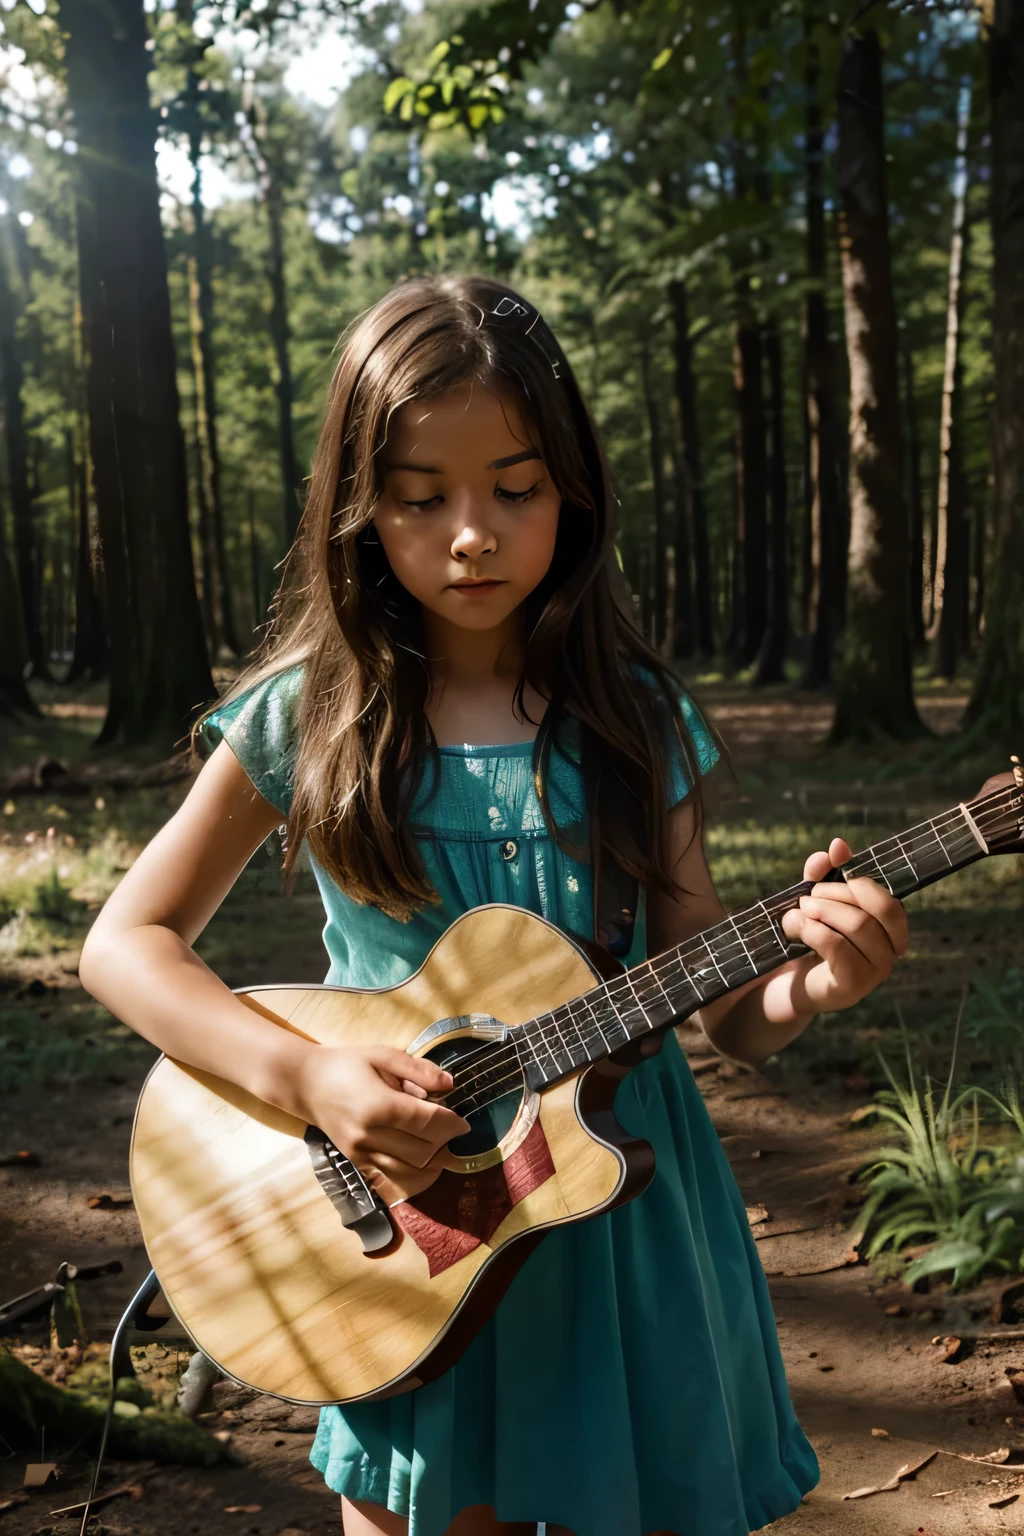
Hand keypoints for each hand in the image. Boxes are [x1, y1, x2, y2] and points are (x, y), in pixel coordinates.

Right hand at [295, 1045, 470, 1204]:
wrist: (304, 1083)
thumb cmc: (346, 1064)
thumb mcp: (382, 1055)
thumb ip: (418, 1070)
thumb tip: (450, 1084)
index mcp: (378, 1105)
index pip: (427, 1123)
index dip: (452, 1124)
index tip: (465, 1123)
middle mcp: (369, 1134)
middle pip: (423, 1151)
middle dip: (444, 1142)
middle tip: (452, 1130)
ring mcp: (360, 1153)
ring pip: (410, 1170)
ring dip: (431, 1160)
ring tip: (439, 1143)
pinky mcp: (355, 1162)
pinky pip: (392, 1174)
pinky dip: (411, 1169)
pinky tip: (419, 1154)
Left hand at [770, 837, 908, 1021]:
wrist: (787, 983)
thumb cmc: (808, 938)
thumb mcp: (816, 900)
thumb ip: (826, 872)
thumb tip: (838, 845)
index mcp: (890, 931)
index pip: (890, 902)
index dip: (861, 883)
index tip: (831, 873)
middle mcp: (890, 953)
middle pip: (873, 910)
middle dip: (835, 894)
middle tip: (806, 897)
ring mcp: (874, 973)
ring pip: (856, 925)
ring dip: (819, 910)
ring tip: (797, 912)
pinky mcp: (851, 986)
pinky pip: (836, 946)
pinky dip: (810, 929)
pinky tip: (793, 928)